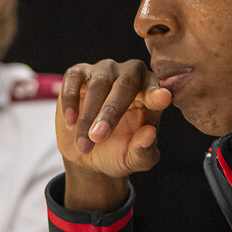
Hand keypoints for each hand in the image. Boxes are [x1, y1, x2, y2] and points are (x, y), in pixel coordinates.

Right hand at [57, 60, 171, 208]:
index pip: (156, 89)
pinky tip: (70, 122)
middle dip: (110, 112)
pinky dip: (70, 100)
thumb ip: (144, 150)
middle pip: (125, 85)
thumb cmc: (117, 152)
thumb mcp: (133, 160)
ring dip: (88, 115)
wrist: (86, 152)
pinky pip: (74, 79)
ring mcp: (104, 71)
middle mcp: (130, 75)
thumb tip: (149, 133)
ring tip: (84, 144)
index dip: (156, 93)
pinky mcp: (78, 74)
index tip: (161, 100)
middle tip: (98, 137)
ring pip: (98, 84)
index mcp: (151, 92)